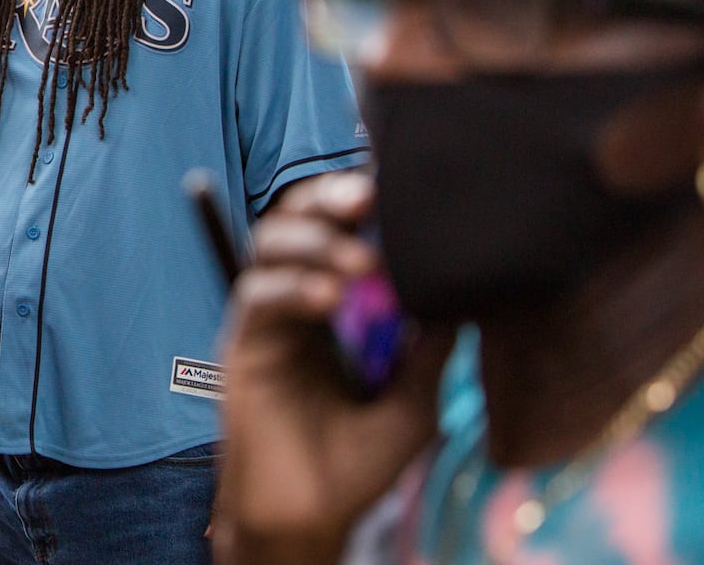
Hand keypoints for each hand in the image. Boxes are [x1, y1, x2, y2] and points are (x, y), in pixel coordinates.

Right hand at [212, 172, 453, 564]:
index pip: (340, 233)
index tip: (395, 186)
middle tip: (368, 196)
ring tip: (360, 260)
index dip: (359, 204)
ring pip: (269, 246)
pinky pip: (257, 296)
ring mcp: (266, 320)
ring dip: (313, 241)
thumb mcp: (415, 401)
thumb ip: (431, 348)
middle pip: (296, 222)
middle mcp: (295, 302)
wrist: (312, 516)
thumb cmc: (358, 465)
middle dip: (327, 200)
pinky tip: (328, 299)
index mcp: (334, 307)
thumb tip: (462, 292)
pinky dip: (291, 287)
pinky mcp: (241, 345)